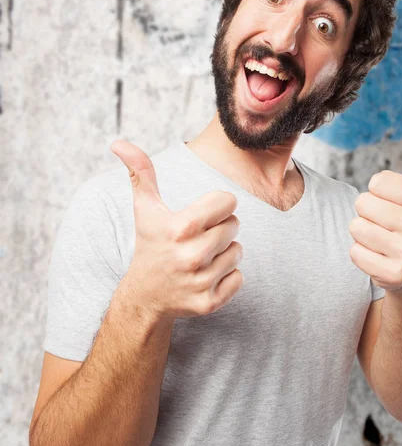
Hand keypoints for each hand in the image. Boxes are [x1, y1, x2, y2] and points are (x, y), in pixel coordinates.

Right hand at [110, 139, 244, 320]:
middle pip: (234, 225)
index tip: (200, 215)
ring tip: (200, 256)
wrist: (146, 296)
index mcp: (180, 228)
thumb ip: (140, 172)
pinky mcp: (210, 303)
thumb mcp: (145, 208)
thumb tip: (119, 143)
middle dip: (220, 228)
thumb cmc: (150, 244)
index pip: (228, 202)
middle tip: (198, 237)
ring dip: (224, 251)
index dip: (216, 205)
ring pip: (238, 251)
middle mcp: (191, 256)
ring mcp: (200, 282)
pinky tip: (205, 275)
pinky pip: (239, 277)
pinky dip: (227, 275)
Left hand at [348, 134, 401, 292]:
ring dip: (364, 232)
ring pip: (356, 226)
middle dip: (369, 211)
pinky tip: (380, 257)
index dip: (380, 190)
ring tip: (383, 239)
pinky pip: (354, 252)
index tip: (395, 203)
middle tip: (387, 224)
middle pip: (363, 202)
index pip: (378, 181)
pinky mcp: (392, 275)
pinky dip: (362, 253)